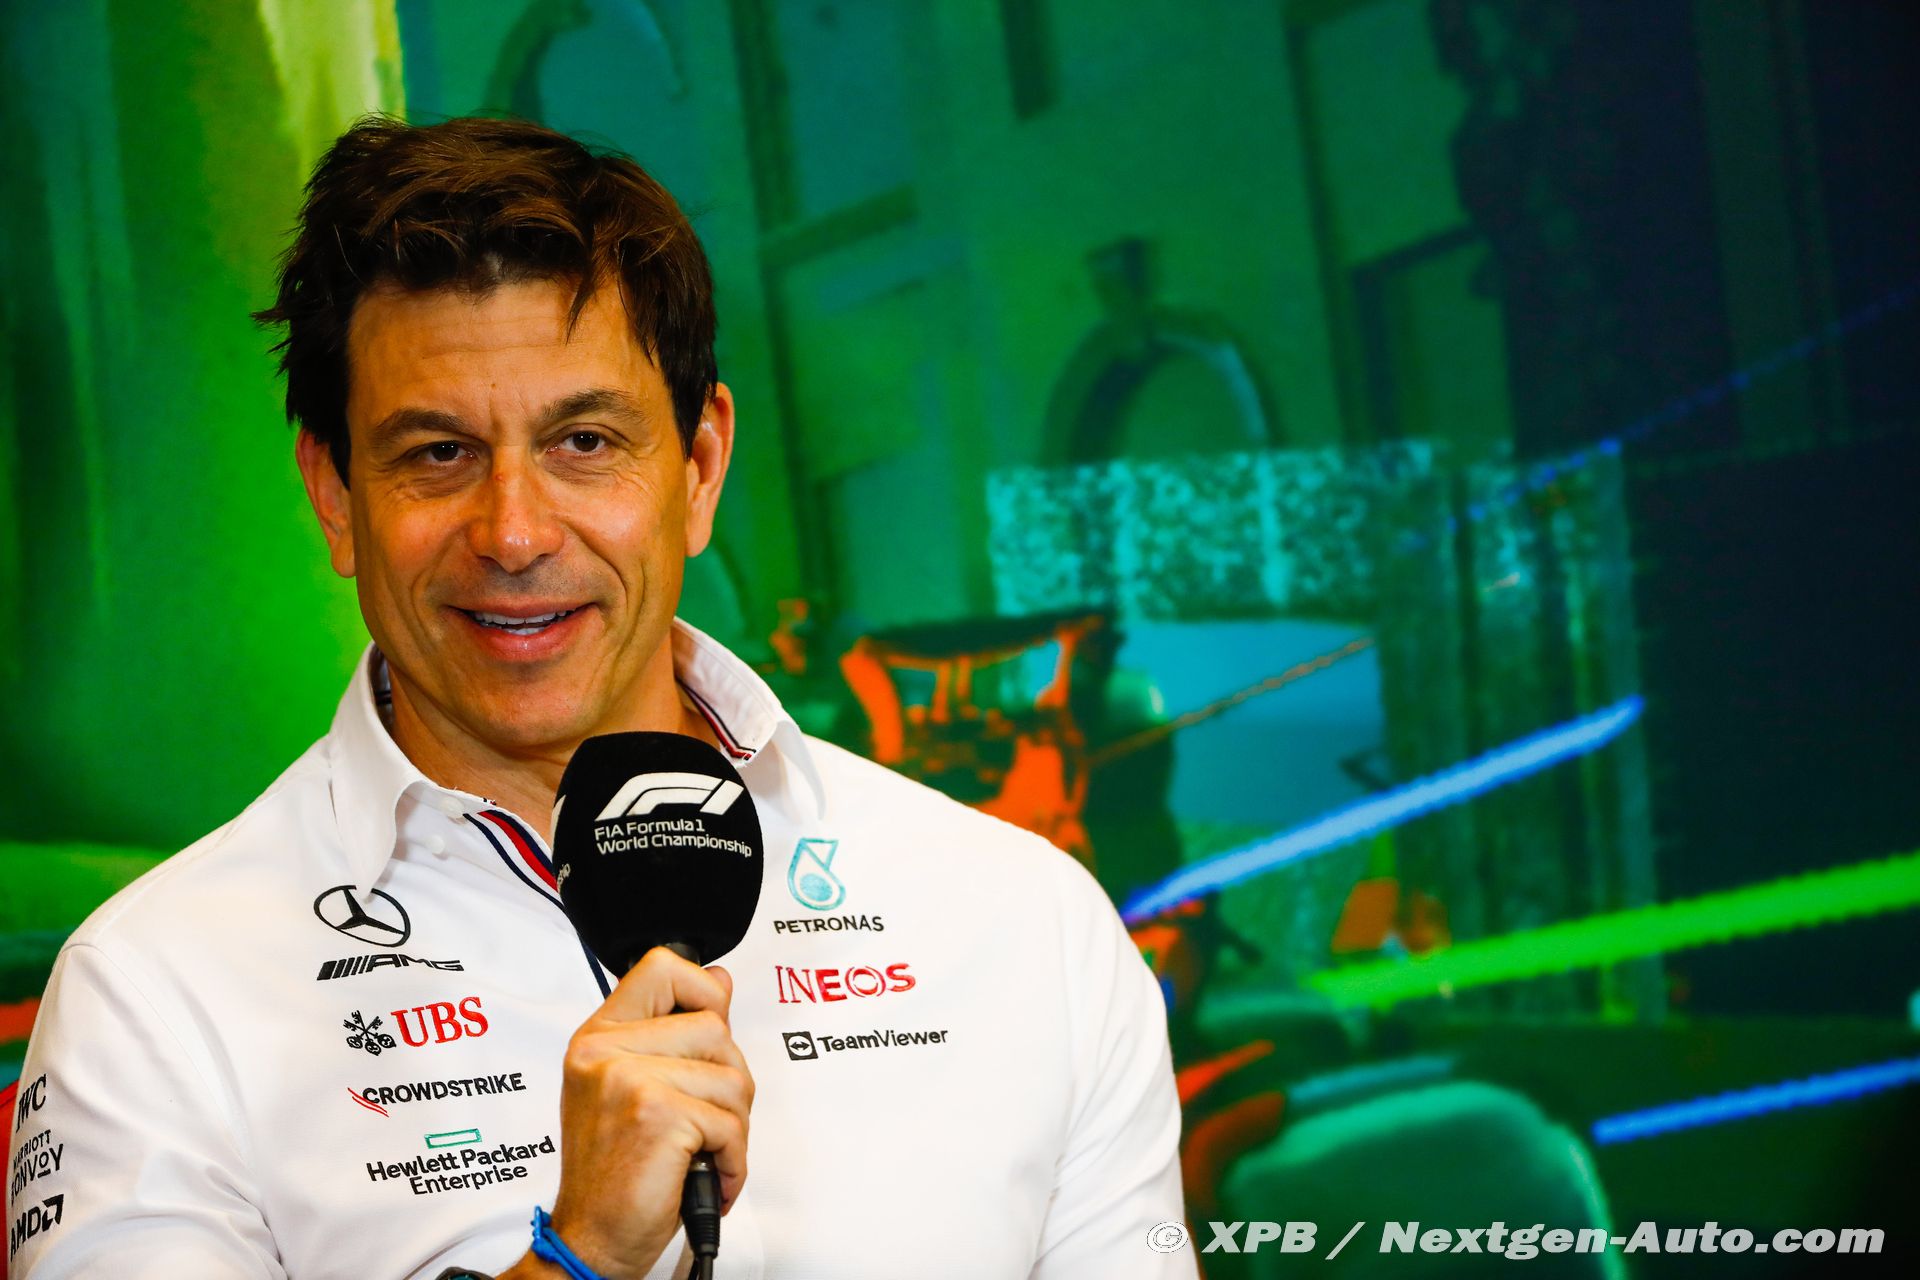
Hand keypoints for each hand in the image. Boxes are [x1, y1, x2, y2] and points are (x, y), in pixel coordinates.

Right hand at [501, 947, 752, 1279]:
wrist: (591, 1240)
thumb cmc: (614, 1173)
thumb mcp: (632, 1089)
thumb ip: (673, 1034)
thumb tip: (720, 980)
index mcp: (598, 1038)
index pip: (662, 967)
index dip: (703, 990)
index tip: (710, 1028)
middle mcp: (604, 1052)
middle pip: (716, 1027)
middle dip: (729, 1081)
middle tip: (703, 1121)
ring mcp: (627, 1080)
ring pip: (732, 1076)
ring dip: (733, 1126)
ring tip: (700, 1151)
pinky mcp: (656, 1114)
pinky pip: (731, 1123)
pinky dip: (732, 1160)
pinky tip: (704, 1174)